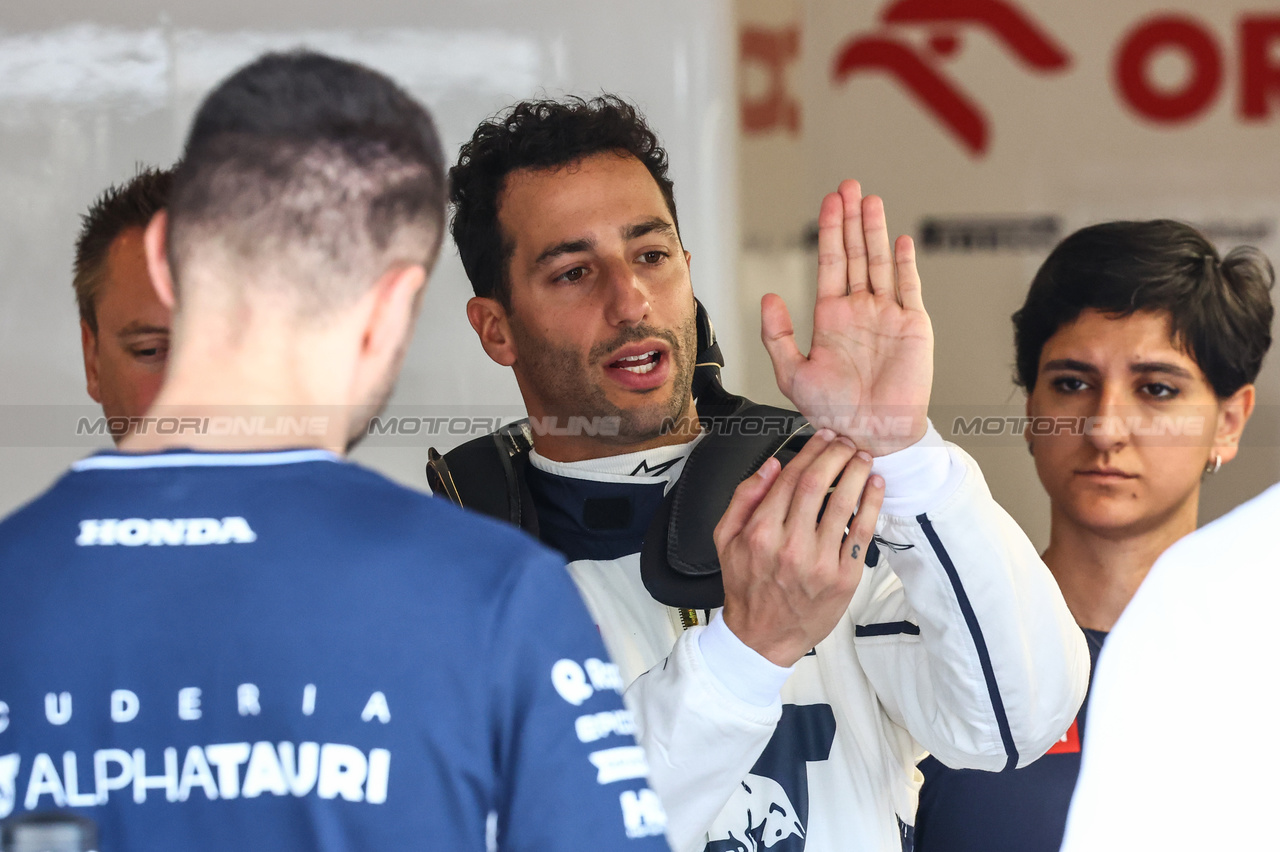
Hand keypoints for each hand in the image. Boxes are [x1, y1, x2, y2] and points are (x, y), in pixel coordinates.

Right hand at [713, 429, 884, 666]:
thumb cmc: (746, 586)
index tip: (822, 437)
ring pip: (843, 504)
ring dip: (857, 473)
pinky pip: (862, 533)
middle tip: (847, 441)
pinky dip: (872, 504)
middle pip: (818, 484)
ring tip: (864, 457)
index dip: (810, 451)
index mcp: (760, 532)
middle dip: (836, 454)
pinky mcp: (843, 578)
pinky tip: (875, 486)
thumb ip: (744, 498)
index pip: (790, 479)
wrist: (762, 636)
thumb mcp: (726, 539)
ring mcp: (820, 563)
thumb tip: (771, 466)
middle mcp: (790, 545)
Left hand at [761, 180, 933, 455]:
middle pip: (855, 253)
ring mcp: (887, 315)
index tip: (829, 201)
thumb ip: (776, 335)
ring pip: (880, 262)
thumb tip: (768, 295)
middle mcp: (859, 310)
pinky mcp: (913, 326)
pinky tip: (900, 239)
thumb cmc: (831, 412)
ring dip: (875, 231)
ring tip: (870, 200)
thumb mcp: (791, 374)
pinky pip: (909, 287)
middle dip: (851, 219)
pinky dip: (905, 263)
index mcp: (830, 317)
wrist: (868, 435)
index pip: (830, 262)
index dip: (830, 231)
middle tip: (848, 186)